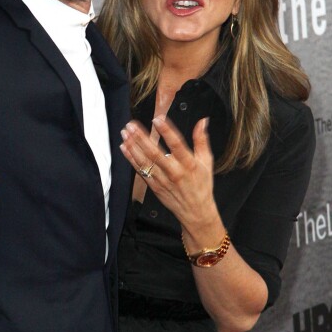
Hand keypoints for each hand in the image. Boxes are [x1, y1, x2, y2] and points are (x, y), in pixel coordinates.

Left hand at [120, 117, 220, 241]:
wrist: (196, 212)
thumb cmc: (202, 185)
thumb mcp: (207, 162)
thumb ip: (202, 140)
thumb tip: (203, 121)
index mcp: (188, 164)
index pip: (176, 145)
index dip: (166, 132)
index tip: (157, 119)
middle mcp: (174, 172)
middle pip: (155, 153)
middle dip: (141, 138)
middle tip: (131, 125)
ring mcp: (162, 180)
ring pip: (145, 162)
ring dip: (133, 146)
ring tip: (125, 133)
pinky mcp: (154, 186)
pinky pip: (140, 171)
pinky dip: (131, 159)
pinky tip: (124, 147)